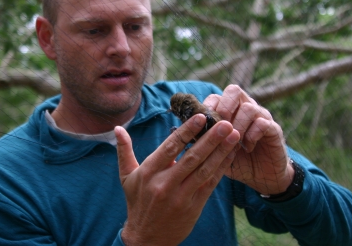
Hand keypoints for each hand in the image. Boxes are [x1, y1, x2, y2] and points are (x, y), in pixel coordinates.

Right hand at [115, 115, 239, 245]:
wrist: (146, 238)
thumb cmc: (136, 202)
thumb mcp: (126, 176)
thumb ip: (124, 150)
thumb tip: (117, 128)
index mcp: (149, 172)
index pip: (170, 147)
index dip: (187, 131)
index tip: (201, 117)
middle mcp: (165, 183)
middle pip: (192, 157)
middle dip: (211, 139)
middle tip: (226, 122)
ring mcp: (181, 196)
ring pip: (204, 170)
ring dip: (221, 152)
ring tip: (234, 135)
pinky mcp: (193, 207)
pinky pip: (210, 184)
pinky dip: (221, 169)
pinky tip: (230, 155)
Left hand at [203, 84, 293, 194]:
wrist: (261, 177)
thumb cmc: (235, 161)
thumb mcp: (215, 151)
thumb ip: (202, 139)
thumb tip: (179, 132)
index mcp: (229, 111)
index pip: (215, 97)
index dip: (207, 108)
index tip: (202, 126)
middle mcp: (245, 108)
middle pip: (234, 90)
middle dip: (224, 107)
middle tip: (220, 126)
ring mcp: (261, 117)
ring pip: (249, 107)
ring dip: (238, 125)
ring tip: (233, 141)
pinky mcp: (273, 129)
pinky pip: (263, 123)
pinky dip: (252, 134)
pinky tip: (247, 147)